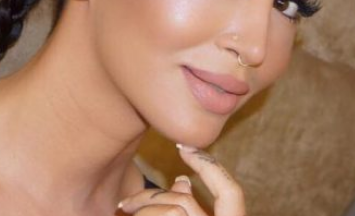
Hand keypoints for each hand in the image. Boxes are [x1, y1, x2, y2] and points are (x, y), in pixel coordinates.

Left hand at [117, 144, 245, 215]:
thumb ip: (180, 207)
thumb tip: (183, 181)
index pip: (231, 193)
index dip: (210, 167)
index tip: (183, 146)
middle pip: (187, 199)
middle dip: (152, 198)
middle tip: (124, 205)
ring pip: (175, 208)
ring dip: (142, 208)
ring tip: (123, 213)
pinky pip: (168, 213)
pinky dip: (141, 215)